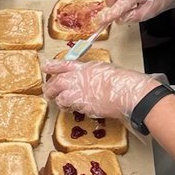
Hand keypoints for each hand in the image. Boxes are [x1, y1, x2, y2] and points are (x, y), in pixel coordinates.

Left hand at [43, 60, 158, 120]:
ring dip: (60, 102)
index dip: (52, 66)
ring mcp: (79, 93)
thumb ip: (90, 73)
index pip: (62, 65)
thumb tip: (85, 77)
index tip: (45, 66)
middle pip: (55, 83)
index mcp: (83, 67)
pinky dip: (72, 109)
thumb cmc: (123, 80)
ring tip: (63, 104)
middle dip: (49, 88)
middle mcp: (77, 79)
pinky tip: (76, 109)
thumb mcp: (103, 69)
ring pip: (60, 98)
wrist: (129, 92)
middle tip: (48, 92)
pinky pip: (72, 108)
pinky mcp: (83, 106)